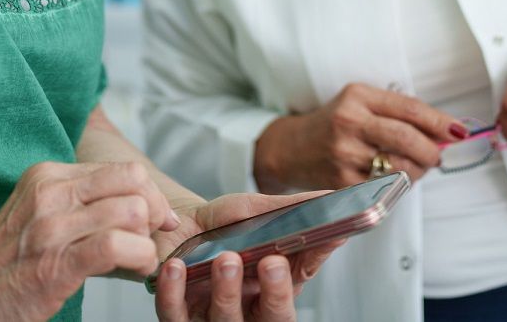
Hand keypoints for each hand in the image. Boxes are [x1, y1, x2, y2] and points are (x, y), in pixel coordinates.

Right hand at [0, 160, 177, 321]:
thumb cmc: (3, 259)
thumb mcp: (37, 211)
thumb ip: (79, 201)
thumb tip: (137, 206)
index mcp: (48, 175)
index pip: (122, 169)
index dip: (149, 194)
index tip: (157, 218)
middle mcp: (51, 193)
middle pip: (133, 182)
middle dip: (155, 211)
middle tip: (152, 237)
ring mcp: (53, 227)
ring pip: (131, 212)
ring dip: (148, 241)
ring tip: (140, 259)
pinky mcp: (57, 262)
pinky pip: (117, 246)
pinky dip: (140, 257)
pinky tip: (135, 269)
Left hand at [151, 193, 341, 321]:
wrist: (177, 222)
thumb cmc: (223, 223)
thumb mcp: (257, 211)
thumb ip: (292, 210)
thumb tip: (331, 198)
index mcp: (274, 287)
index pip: (299, 286)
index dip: (308, 274)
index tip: (314, 248)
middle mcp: (249, 308)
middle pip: (272, 318)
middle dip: (276, 294)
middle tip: (271, 263)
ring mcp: (213, 316)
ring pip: (226, 320)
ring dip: (227, 291)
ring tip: (224, 259)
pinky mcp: (178, 316)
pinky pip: (176, 314)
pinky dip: (175, 293)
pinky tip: (176, 268)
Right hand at [253, 82, 466, 190]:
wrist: (289, 149)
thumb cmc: (334, 123)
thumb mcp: (361, 102)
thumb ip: (398, 112)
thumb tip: (445, 131)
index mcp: (358, 96)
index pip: (409, 109)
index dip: (439, 122)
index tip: (460, 131)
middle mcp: (349, 123)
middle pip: (406, 138)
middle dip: (432, 150)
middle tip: (438, 155)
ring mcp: (344, 155)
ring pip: (398, 167)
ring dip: (417, 170)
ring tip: (414, 166)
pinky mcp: (341, 183)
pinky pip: (384, 188)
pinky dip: (398, 185)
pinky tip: (393, 178)